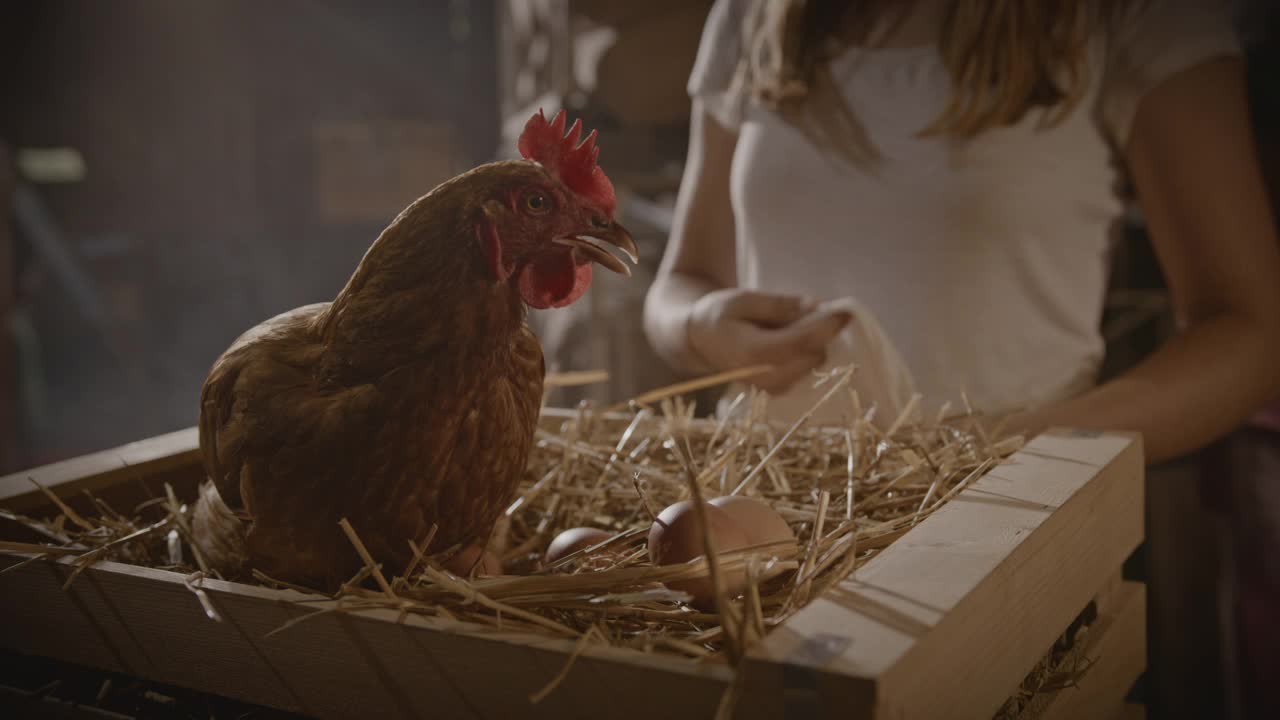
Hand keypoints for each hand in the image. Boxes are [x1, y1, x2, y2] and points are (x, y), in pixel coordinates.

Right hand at [686, 289, 851, 394]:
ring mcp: (773, 388)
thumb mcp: (744, 299)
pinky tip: (786, 339)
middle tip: (805, 310)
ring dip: (812, 341)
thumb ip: (780, 305)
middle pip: (814, 354)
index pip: (802, 343)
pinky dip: (806, 351)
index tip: (846, 310)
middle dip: (818, 332)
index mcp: (752, 353)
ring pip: (813, 361)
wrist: (700, 342)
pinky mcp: (780, 390)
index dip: (828, 326)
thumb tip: (817, 306)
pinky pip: (808, 368)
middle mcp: (765, 378)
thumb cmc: (720, 315)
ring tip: (785, 325)